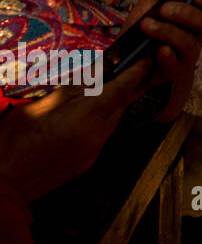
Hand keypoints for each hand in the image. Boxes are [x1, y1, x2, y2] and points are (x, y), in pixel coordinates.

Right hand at [0, 60, 150, 202]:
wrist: (4, 185)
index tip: (146, 58)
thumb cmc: (12, 142)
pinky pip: (103, 135)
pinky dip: (104, 119)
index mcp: (84, 118)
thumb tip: (95, 72)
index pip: (120, 90)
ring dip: (116, 102)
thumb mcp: (38, 106)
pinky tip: (94, 112)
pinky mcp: (86, 163)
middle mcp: (96, 136)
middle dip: (130, 85)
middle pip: (121, 105)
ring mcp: (93, 152)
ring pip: (114, 120)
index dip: (136, 72)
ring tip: (113, 85)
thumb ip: (71, 90)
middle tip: (134, 67)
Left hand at [125, 0, 201, 120]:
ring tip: (147, 26)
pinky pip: (178, 64)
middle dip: (186, 14)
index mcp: (192, 16)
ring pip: (191, 43)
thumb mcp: (148, 4)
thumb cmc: (138, 34)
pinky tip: (157, 51)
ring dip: (169, 32)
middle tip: (165, 8)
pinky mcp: (175, 72)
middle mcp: (195, 35)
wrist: (117, 65)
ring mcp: (187, 54)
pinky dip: (167, 56)